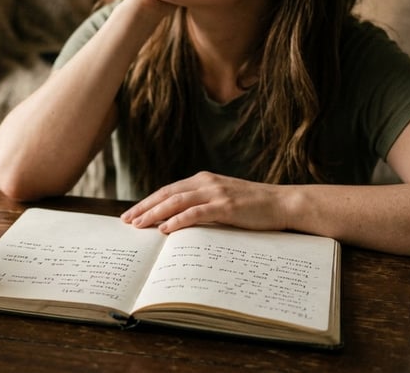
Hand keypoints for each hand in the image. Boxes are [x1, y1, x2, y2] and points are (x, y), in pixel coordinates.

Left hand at [120, 172, 290, 233]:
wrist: (283, 203)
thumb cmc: (253, 207)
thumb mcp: (223, 201)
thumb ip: (202, 205)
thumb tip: (178, 221)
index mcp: (203, 180)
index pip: (168, 191)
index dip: (148, 202)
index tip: (131, 214)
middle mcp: (206, 182)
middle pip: (166, 194)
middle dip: (144, 208)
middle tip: (126, 221)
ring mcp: (216, 193)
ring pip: (176, 202)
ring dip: (155, 214)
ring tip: (139, 225)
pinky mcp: (226, 206)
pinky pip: (196, 213)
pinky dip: (178, 220)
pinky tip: (165, 229)